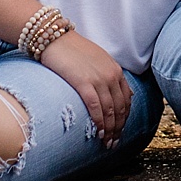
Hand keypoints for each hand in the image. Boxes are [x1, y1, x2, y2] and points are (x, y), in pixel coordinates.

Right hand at [38, 30, 131, 144]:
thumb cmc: (72, 49)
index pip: (126, 99)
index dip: (125, 117)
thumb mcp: (96, 59)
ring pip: (110, 111)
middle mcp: (111, 75)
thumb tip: (113, 93)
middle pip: (120, 108)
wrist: (54, 37)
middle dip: (119, 128)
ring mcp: (99, 79)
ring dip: (110, 129)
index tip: (120, 130)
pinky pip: (96, 107)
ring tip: (107, 143)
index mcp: (115, 70)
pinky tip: (98, 132)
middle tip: (115, 142)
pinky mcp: (84, 83)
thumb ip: (106, 75)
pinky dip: (99, 122)